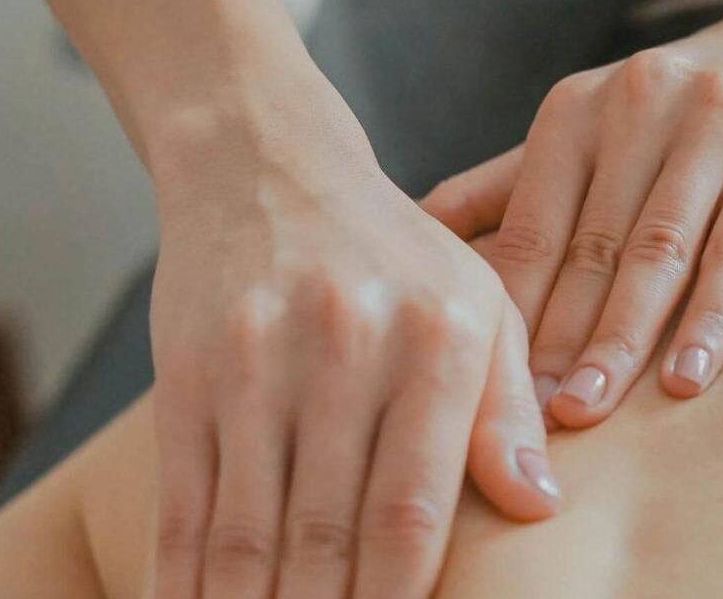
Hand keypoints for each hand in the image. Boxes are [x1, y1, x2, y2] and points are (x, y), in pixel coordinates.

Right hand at [146, 79, 559, 598]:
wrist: (267, 166)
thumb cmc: (396, 255)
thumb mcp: (478, 306)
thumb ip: (507, 409)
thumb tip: (539, 506)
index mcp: (436, 338)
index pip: (414, 507)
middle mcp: (344, 348)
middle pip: (325, 533)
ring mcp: (254, 361)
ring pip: (247, 532)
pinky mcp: (185, 374)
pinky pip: (183, 503)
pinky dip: (183, 579)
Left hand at [422, 2, 722, 426]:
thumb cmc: (689, 106)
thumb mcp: (594, 124)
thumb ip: (512, 179)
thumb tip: (418, 228)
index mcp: (575, 112)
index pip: (529, 228)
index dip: (505, 312)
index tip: (481, 388)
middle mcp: (635, 110)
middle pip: (587, 249)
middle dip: (553, 341)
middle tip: (526, 421)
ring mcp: (710, 131)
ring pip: (656, 255)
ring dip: (618, 341)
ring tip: (586, 410)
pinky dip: (711, 320)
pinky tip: (686, 380)